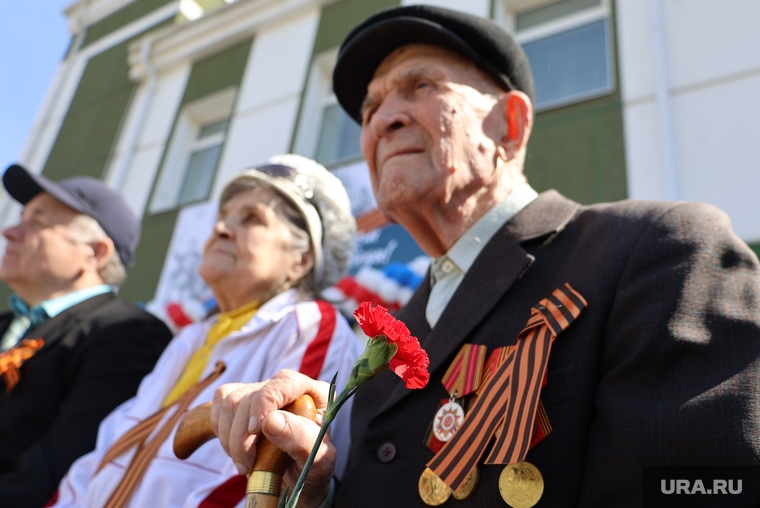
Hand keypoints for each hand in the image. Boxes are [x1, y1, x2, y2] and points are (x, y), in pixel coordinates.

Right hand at [211, 369, 335, 506]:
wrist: (298, 481)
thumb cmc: (313, 469)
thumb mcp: (318, 461)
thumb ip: (300, 439)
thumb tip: (269, 421)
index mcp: (315, 394)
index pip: (285, 382)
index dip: (264, 403)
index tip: (255, 431)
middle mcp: (288, 388)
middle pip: (251, 396)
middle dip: (242, 436)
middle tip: (246, 466)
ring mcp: (263, 393)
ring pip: (230, 401)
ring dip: (230, 438)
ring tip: (244, 463)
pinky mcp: (242, 402)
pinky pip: (219, 406)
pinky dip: (221, 431)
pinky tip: (234, 449)